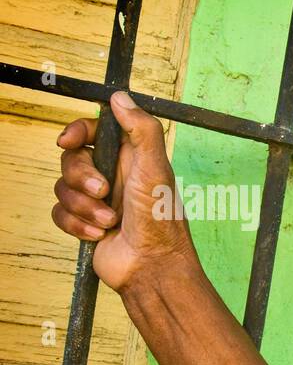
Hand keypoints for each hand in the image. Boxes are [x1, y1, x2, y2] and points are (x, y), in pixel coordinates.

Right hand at [51, 91, 197, 292]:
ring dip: (84, 207)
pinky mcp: (85, 222)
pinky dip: (77, 224)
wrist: (152, 267)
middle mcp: (113, 175)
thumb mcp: (156, 168)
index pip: (93, 130)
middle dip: (81, 177)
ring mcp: (97, 200)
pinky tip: (99, 235)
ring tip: (110, 222)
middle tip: (104, 193)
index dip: (76, 130)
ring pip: (62, 187)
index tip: (68, 140)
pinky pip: (60, 213)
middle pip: (71, 158)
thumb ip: (141, 130)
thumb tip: (119, 97)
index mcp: (130, 157)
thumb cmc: (160, 219)